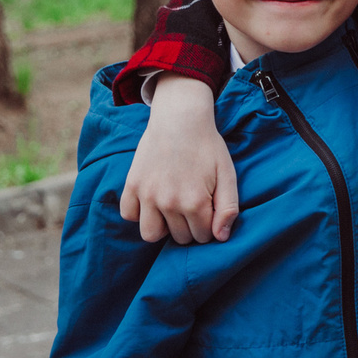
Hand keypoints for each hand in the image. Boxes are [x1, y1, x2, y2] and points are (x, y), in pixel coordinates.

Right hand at [119, 76, 237, 243]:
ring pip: (151, 234)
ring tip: (172, 211)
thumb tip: (220, 238)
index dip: (210, 226)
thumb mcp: (228, 175)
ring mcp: (147, 195)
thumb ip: (228, 208)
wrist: (180, 119)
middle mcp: (169, 203)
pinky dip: (139, 213)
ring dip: (163, 227)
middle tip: (192, 206)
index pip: (203, 236)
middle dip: (190, 227)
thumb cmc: (207, 147)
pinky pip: (129, 215)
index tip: (209, 211)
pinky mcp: (131, 185)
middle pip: (180, 237)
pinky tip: (152, 202)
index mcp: (195, 202)